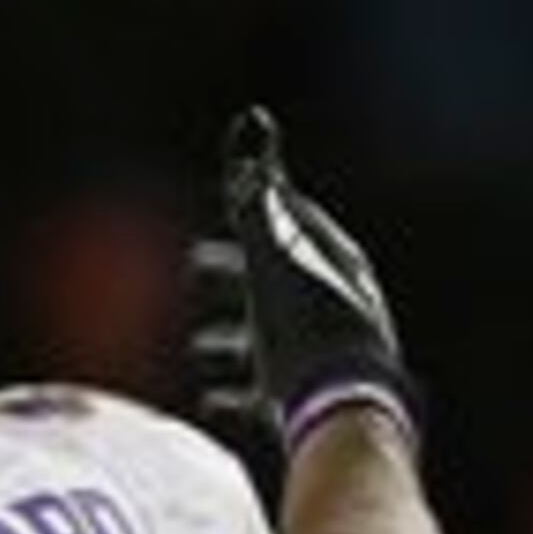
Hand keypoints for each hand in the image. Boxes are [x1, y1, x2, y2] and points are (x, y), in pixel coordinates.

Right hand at [192, 108, 418, 460]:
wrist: (340, 409)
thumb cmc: (305, 327)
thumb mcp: (273, 254)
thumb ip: (256, 197)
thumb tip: (253, 124)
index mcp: (336, 267)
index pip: (299, 224)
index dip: (261, 210)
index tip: (232, 202)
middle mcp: (335, 311)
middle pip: (278, 283)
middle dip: (234, 276)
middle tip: (193, 268)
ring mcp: (321, 360)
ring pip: (267, 341)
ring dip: (229, 340)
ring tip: (197, 347)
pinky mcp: (304, 404)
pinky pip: (262, 394)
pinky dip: (231, 391)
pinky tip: (209, 399)